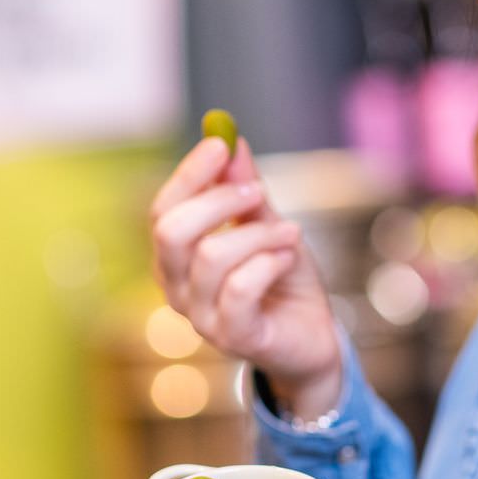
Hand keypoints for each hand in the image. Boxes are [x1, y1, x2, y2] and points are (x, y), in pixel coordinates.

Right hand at [148, 135, 340, 417]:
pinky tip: (287, 259)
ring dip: (259, 233)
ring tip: (290, 233)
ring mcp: (201, 318)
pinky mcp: (233, 338)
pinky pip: (241, 288)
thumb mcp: (267, 226)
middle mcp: (177, 288)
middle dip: (217, 200)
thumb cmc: (283, 280)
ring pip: (212, 256)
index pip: (162, 210)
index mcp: (176, 259)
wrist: (314, 336)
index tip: (220, 145)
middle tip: (258, 191)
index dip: (189, 175)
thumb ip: (245, 190)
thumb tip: (231, 140)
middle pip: (170, 231)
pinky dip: (270, 262)